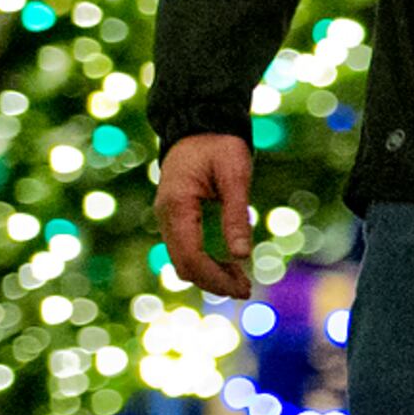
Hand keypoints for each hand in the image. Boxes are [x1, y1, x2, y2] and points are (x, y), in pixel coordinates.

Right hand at [156, 134, 257, 299]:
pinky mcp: (176, 218)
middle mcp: (166, 216)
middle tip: (247, 290)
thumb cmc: (220, 146)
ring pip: (183, 260)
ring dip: (210, 275)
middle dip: (214, 282)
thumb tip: (243, 256)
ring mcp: (168, 218)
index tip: (244, 289)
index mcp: (177, 206)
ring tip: (242, 281)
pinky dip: (205, 262)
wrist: (199, 124)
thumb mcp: (236, 175)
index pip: (190, 256)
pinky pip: (186, 249)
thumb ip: (236, 215)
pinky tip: (230, 264)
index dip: (215, 278)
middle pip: (184, 265)